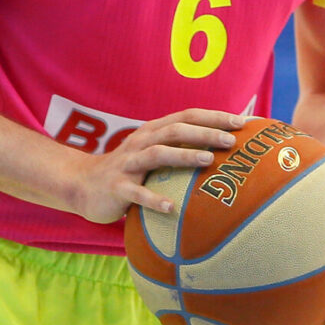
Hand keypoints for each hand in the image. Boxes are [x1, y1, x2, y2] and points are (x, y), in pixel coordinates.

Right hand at [68, 108, 245, 224]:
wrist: (82, 184)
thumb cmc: (128, 170)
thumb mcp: (152, 154)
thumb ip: (178, 149)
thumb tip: (222, 153)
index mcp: (153, 131)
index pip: (187, 116)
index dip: (214, 117)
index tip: (242, 121)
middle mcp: (141, 141)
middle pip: (175, 130)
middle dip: (205, 133)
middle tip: (232, 140)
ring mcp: (128, 164)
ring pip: (158, 154)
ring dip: (184, 155)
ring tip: (208, 160)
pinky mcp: (117, 187)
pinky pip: (137, 193)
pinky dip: (153, 199)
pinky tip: (170, 207)